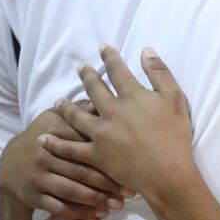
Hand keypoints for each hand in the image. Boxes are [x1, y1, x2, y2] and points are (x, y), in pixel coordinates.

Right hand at [0, 107, 129, 219]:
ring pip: (72, 191)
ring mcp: (37, 176)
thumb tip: (104, 101)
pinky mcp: (33, 196)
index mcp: (54, 131)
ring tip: (118, 205)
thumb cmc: (44, 137)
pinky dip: (80, 213)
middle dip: (108, 183)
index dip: (110, 156)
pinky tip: (98, 215)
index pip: (86, 144)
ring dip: (97, 200)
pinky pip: (59, 208)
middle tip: (130, 192)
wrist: (10, 163)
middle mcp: (44, 153)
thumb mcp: (56, 119)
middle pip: (81, 170)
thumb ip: (80, 110)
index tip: (132, 165)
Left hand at [46, 46, 196, 210]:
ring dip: (66, 107)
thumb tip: (146, 51)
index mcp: (131, 95)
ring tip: (58, 102)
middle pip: (94, 89)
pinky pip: (71, 148)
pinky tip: (44, 138)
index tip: (103, 48)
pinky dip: (56, 144)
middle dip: (86, 76)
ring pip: (76, 116)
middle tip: (80, 69)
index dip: (109, 57)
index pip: (117, 70)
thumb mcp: (176, 98)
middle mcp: (111, 110)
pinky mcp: (96, 154)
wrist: (167, 172)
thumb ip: (160, 72)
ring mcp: (100, 133)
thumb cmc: (175, 135)